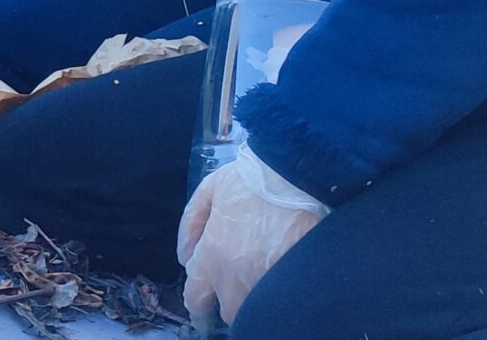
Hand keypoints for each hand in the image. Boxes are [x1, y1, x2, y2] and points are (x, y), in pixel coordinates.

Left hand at [179, 152, 327, 330]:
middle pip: (229, 311)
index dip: (198, 307)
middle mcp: (238, 278)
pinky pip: (281, 298)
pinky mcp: (297, 280)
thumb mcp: (209, 190)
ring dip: (252, 300)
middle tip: (234, 288)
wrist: (301, 174)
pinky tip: (279, 280)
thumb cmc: (252, 179)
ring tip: (256, 281)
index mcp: (213, 257)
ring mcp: (269, 282)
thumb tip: (185, 256)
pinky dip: (277, 293)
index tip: (201, 312)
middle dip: (228, 302)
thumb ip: (190, 224)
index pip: (196, 299)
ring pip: (256, 309)